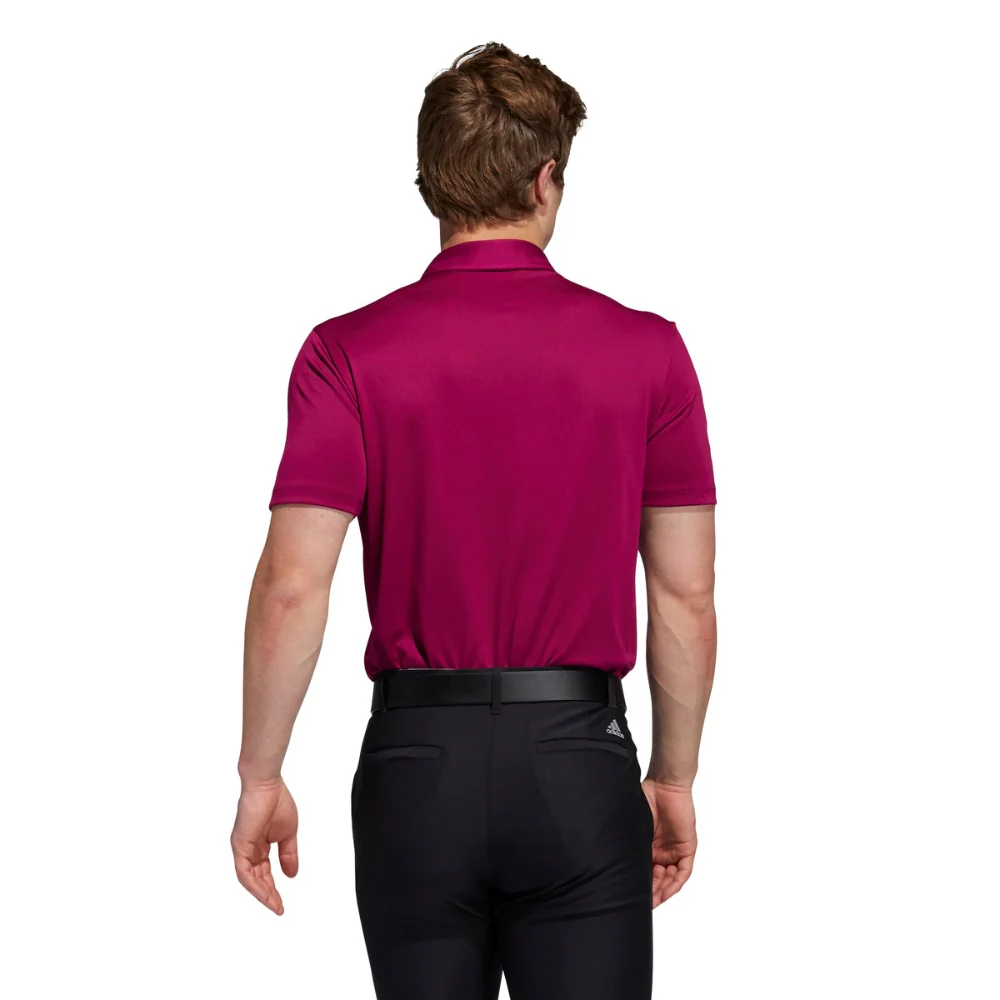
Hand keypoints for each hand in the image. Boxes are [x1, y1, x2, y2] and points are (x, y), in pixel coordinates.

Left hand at [231, 777, 298, 914]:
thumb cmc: (276, 801)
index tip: (282, 903)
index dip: (273, 888)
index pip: (265, 872)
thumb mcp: (288, 834)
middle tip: (279, 908)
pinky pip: (244, 871)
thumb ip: (288, 854)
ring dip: (262, 894)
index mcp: (260, 845)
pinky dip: (254, 884)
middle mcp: (248, 849)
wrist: (267, 785)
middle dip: (268, 895)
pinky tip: (264, 894)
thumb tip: (292, 875)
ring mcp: (242, 848)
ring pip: (250, 879)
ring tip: (274, 905)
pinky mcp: (239, 845)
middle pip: (257, 878)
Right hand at [641, 778, 696, 906]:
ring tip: (652, 901)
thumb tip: (611, 855)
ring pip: (671, 878)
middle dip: (651, 893)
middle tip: (642, 904)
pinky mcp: (687, 847)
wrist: (665, 784)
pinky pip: (684, 871)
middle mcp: (663, 851)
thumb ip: (630, 839)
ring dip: (662, 891)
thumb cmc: (647, 797)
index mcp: (649, 846)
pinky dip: (675, 883)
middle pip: (659, 878)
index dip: (640, 885)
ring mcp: (675, 850)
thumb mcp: (635, 824)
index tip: (629, 896)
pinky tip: (666, 892)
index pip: (646, 871)